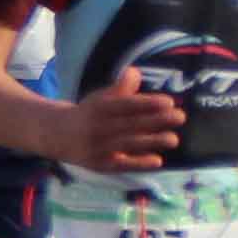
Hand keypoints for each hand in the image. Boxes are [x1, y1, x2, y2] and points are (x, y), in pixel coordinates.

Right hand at [62, 72, 188, 173]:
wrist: (57, 135)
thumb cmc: (88, 113)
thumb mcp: (99, 97)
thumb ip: (119, 88)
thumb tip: (135, 72)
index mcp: (97, 108)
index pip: (125, 105)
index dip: (147, 104)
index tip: (168, 102)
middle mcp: (97, 128)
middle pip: (130, 124)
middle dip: (157, 121)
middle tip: (180, 117)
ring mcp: (98, 148)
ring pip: (128, 144)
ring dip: (152, 142)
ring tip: (173, 139)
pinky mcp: (100, 165)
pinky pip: (122, 164)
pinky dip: (139, 163)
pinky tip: (157, 161)